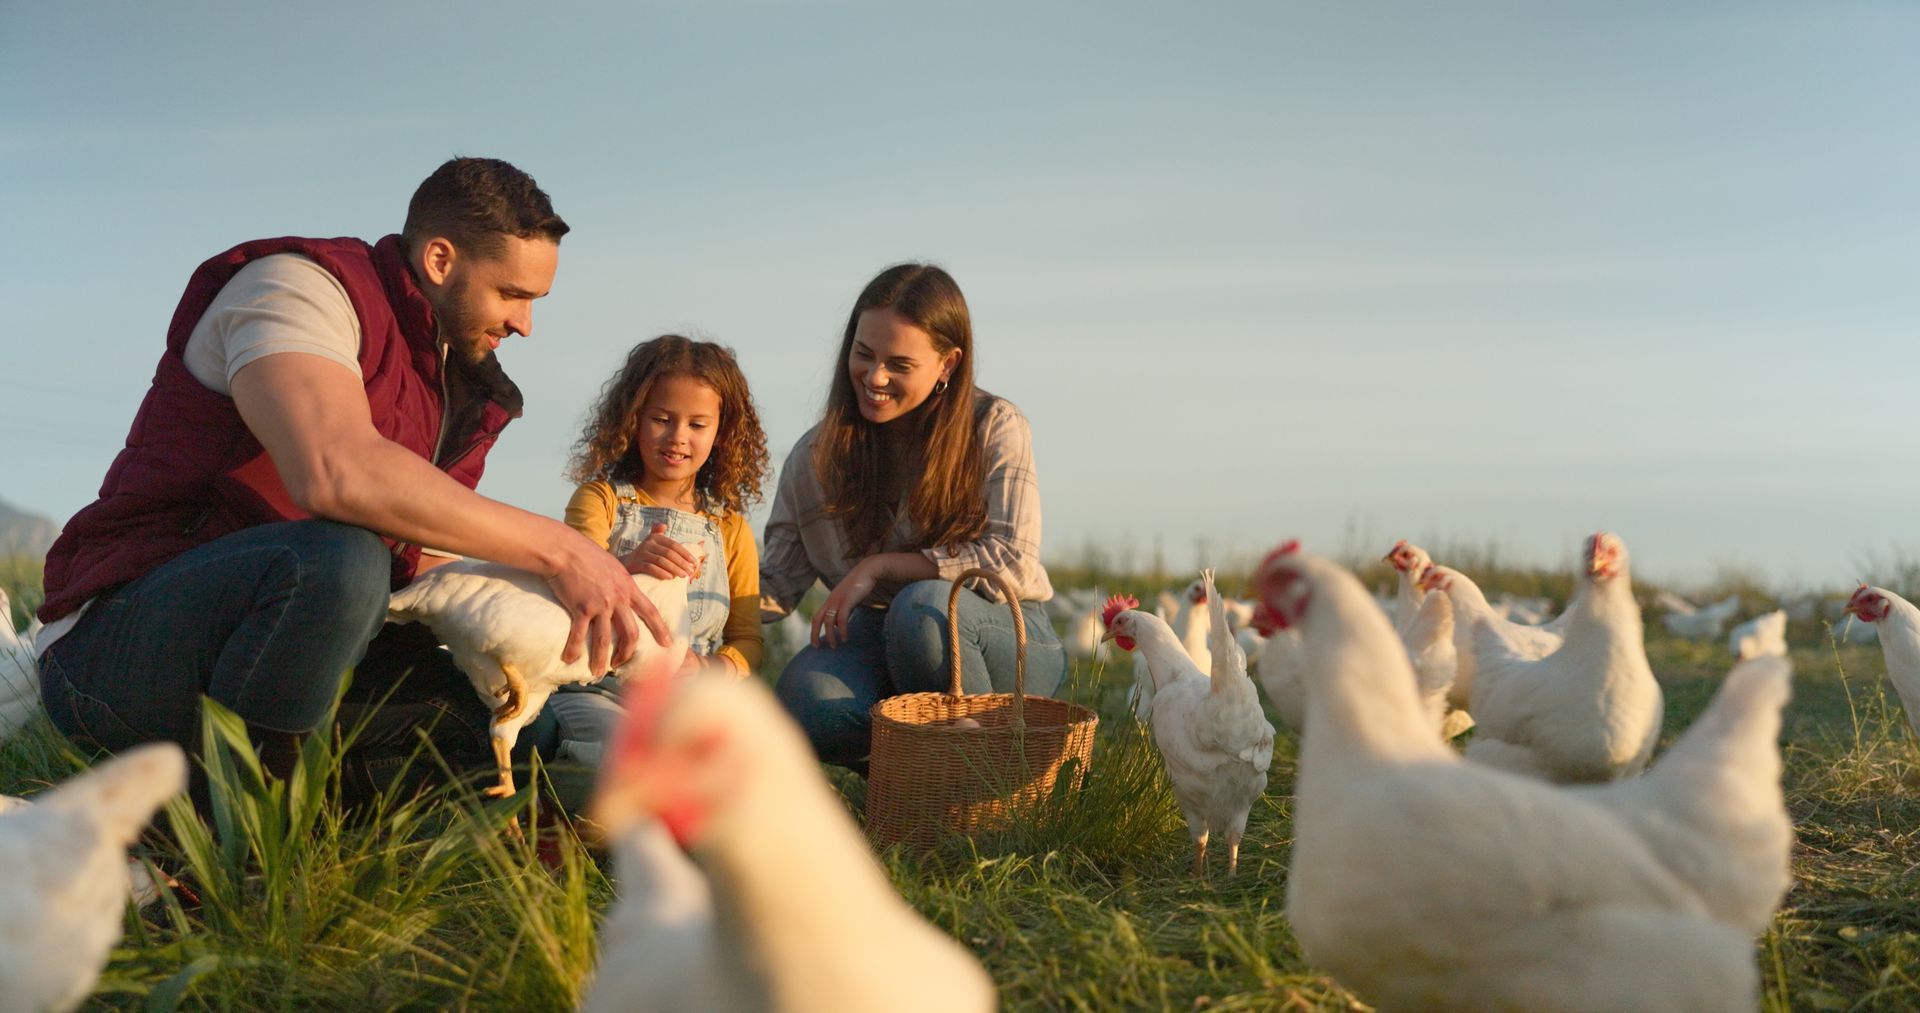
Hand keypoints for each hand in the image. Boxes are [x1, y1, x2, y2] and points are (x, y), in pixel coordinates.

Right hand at [548, 533, 672, 672]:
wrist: (566, 550)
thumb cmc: (587, 555)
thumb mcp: (614, 566)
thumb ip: (621, 582)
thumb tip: (622, 591)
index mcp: (628, 588)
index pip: (651, 612)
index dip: (660, 629)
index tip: (667, 643)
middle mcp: (618, 599)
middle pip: (630, 634)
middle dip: (627, 653)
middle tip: (620, 665)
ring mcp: (600, 605)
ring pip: (604, 640)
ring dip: (600, 659)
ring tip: (598, 673)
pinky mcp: (581, 608)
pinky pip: (578, 635)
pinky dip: (573, 649)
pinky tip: (569, 659)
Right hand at [619, 522, 702, 579]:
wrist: (625, 564)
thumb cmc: (645, 555)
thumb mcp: (653, 543)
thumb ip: (660, 534)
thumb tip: (664, 525)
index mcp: (655, 538)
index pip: (674, 545)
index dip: (685, 553)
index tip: (694, 562)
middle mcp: (648, 543)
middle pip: (669, 553)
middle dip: (682, 563)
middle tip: (690, 572)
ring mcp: (641, 553)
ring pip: (661, 561)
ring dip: (674, 569)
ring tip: (683, 576)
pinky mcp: (635, 564)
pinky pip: (650, 568)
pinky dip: (661, 573)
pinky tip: (669, 578)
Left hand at [813, 560, 879, 649]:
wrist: (868, 570)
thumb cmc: (860, 585)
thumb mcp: (848, 600)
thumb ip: (843, 611)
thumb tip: (839, 625)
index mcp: (830, 600)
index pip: (817, 617)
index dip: (814, 630)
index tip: (815, 642)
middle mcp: (831, 601)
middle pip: (817, 619)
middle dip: (814, 634)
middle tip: (816, 647)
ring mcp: (838, 600)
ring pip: (829, 621)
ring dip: (830, 635)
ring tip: (834, 646)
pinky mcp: (847, 600)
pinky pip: (842, 618)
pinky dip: (842, 630)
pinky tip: (844, 638)